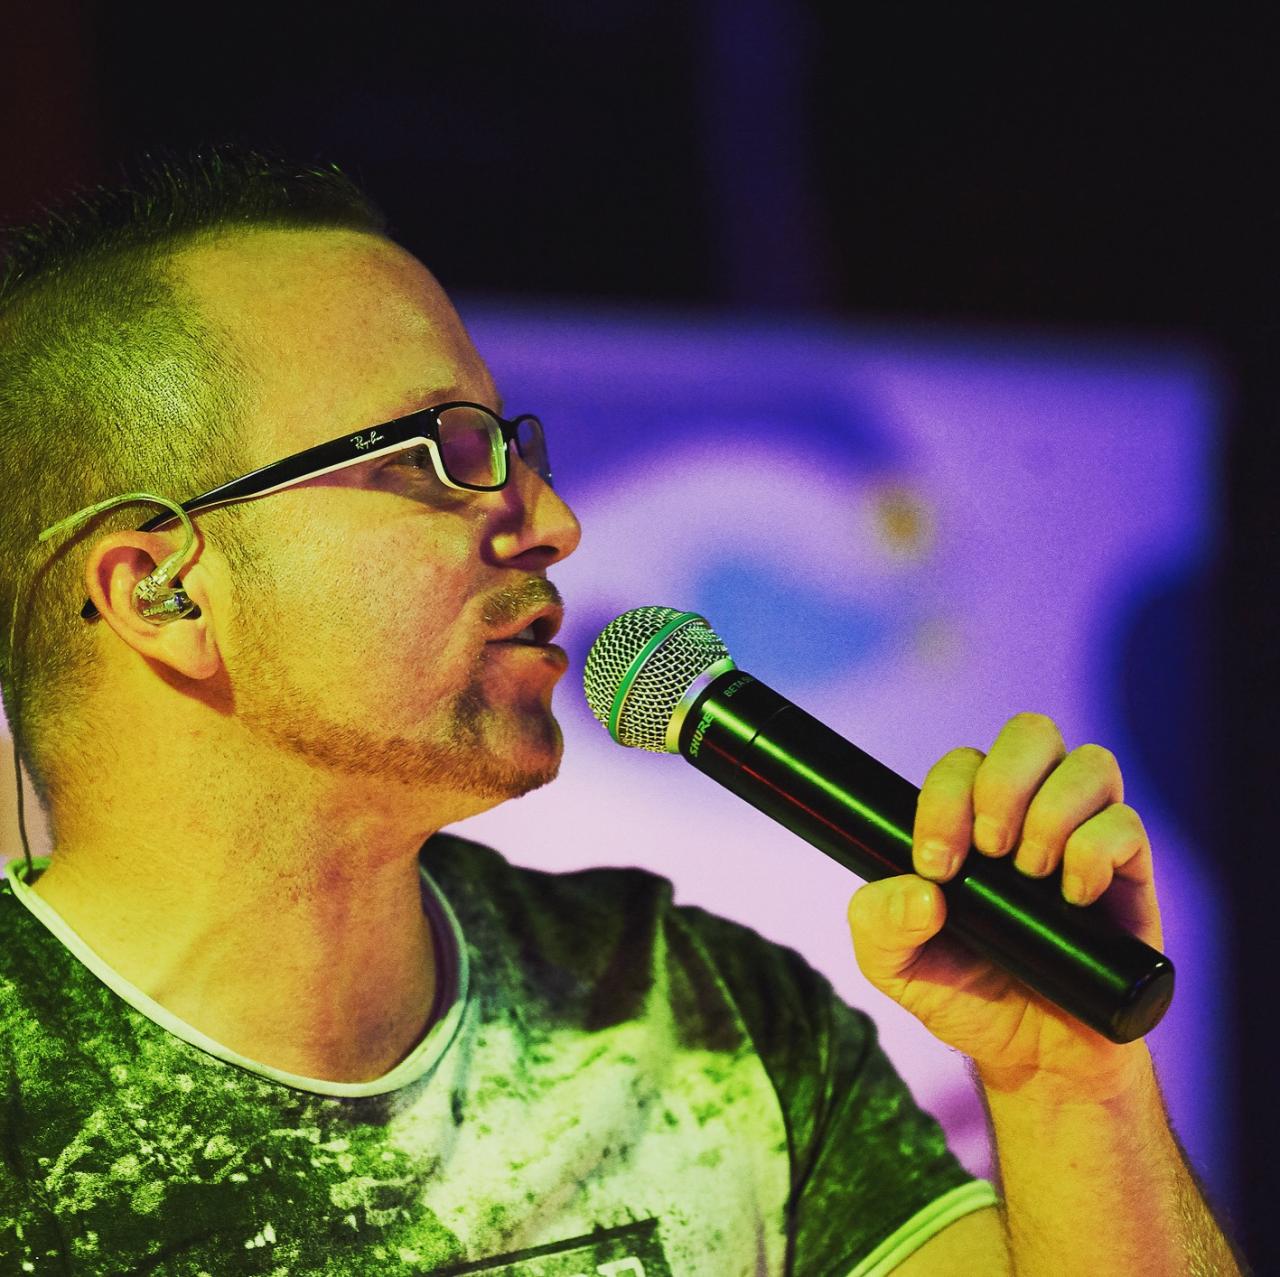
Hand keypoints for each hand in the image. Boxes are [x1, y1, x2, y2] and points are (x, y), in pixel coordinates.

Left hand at [846, 712, 1163, 1102]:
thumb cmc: (962, 995)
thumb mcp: (894, 965)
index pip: (962, 764)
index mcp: (969, 817)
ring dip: (1052, 813)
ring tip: (1030, 874)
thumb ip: (878, 922)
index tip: (937, 866)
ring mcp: (1083, 836)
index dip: (945, 799)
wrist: (1031, 1059)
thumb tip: (920, 892)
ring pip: (1090, 763)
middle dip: (1003, 781)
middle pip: (1031, 732)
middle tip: (988, 849)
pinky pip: (1127, 824)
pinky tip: (1070, 896)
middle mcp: (1030, 811)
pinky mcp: (1129, 874)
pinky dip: (1096, 851)